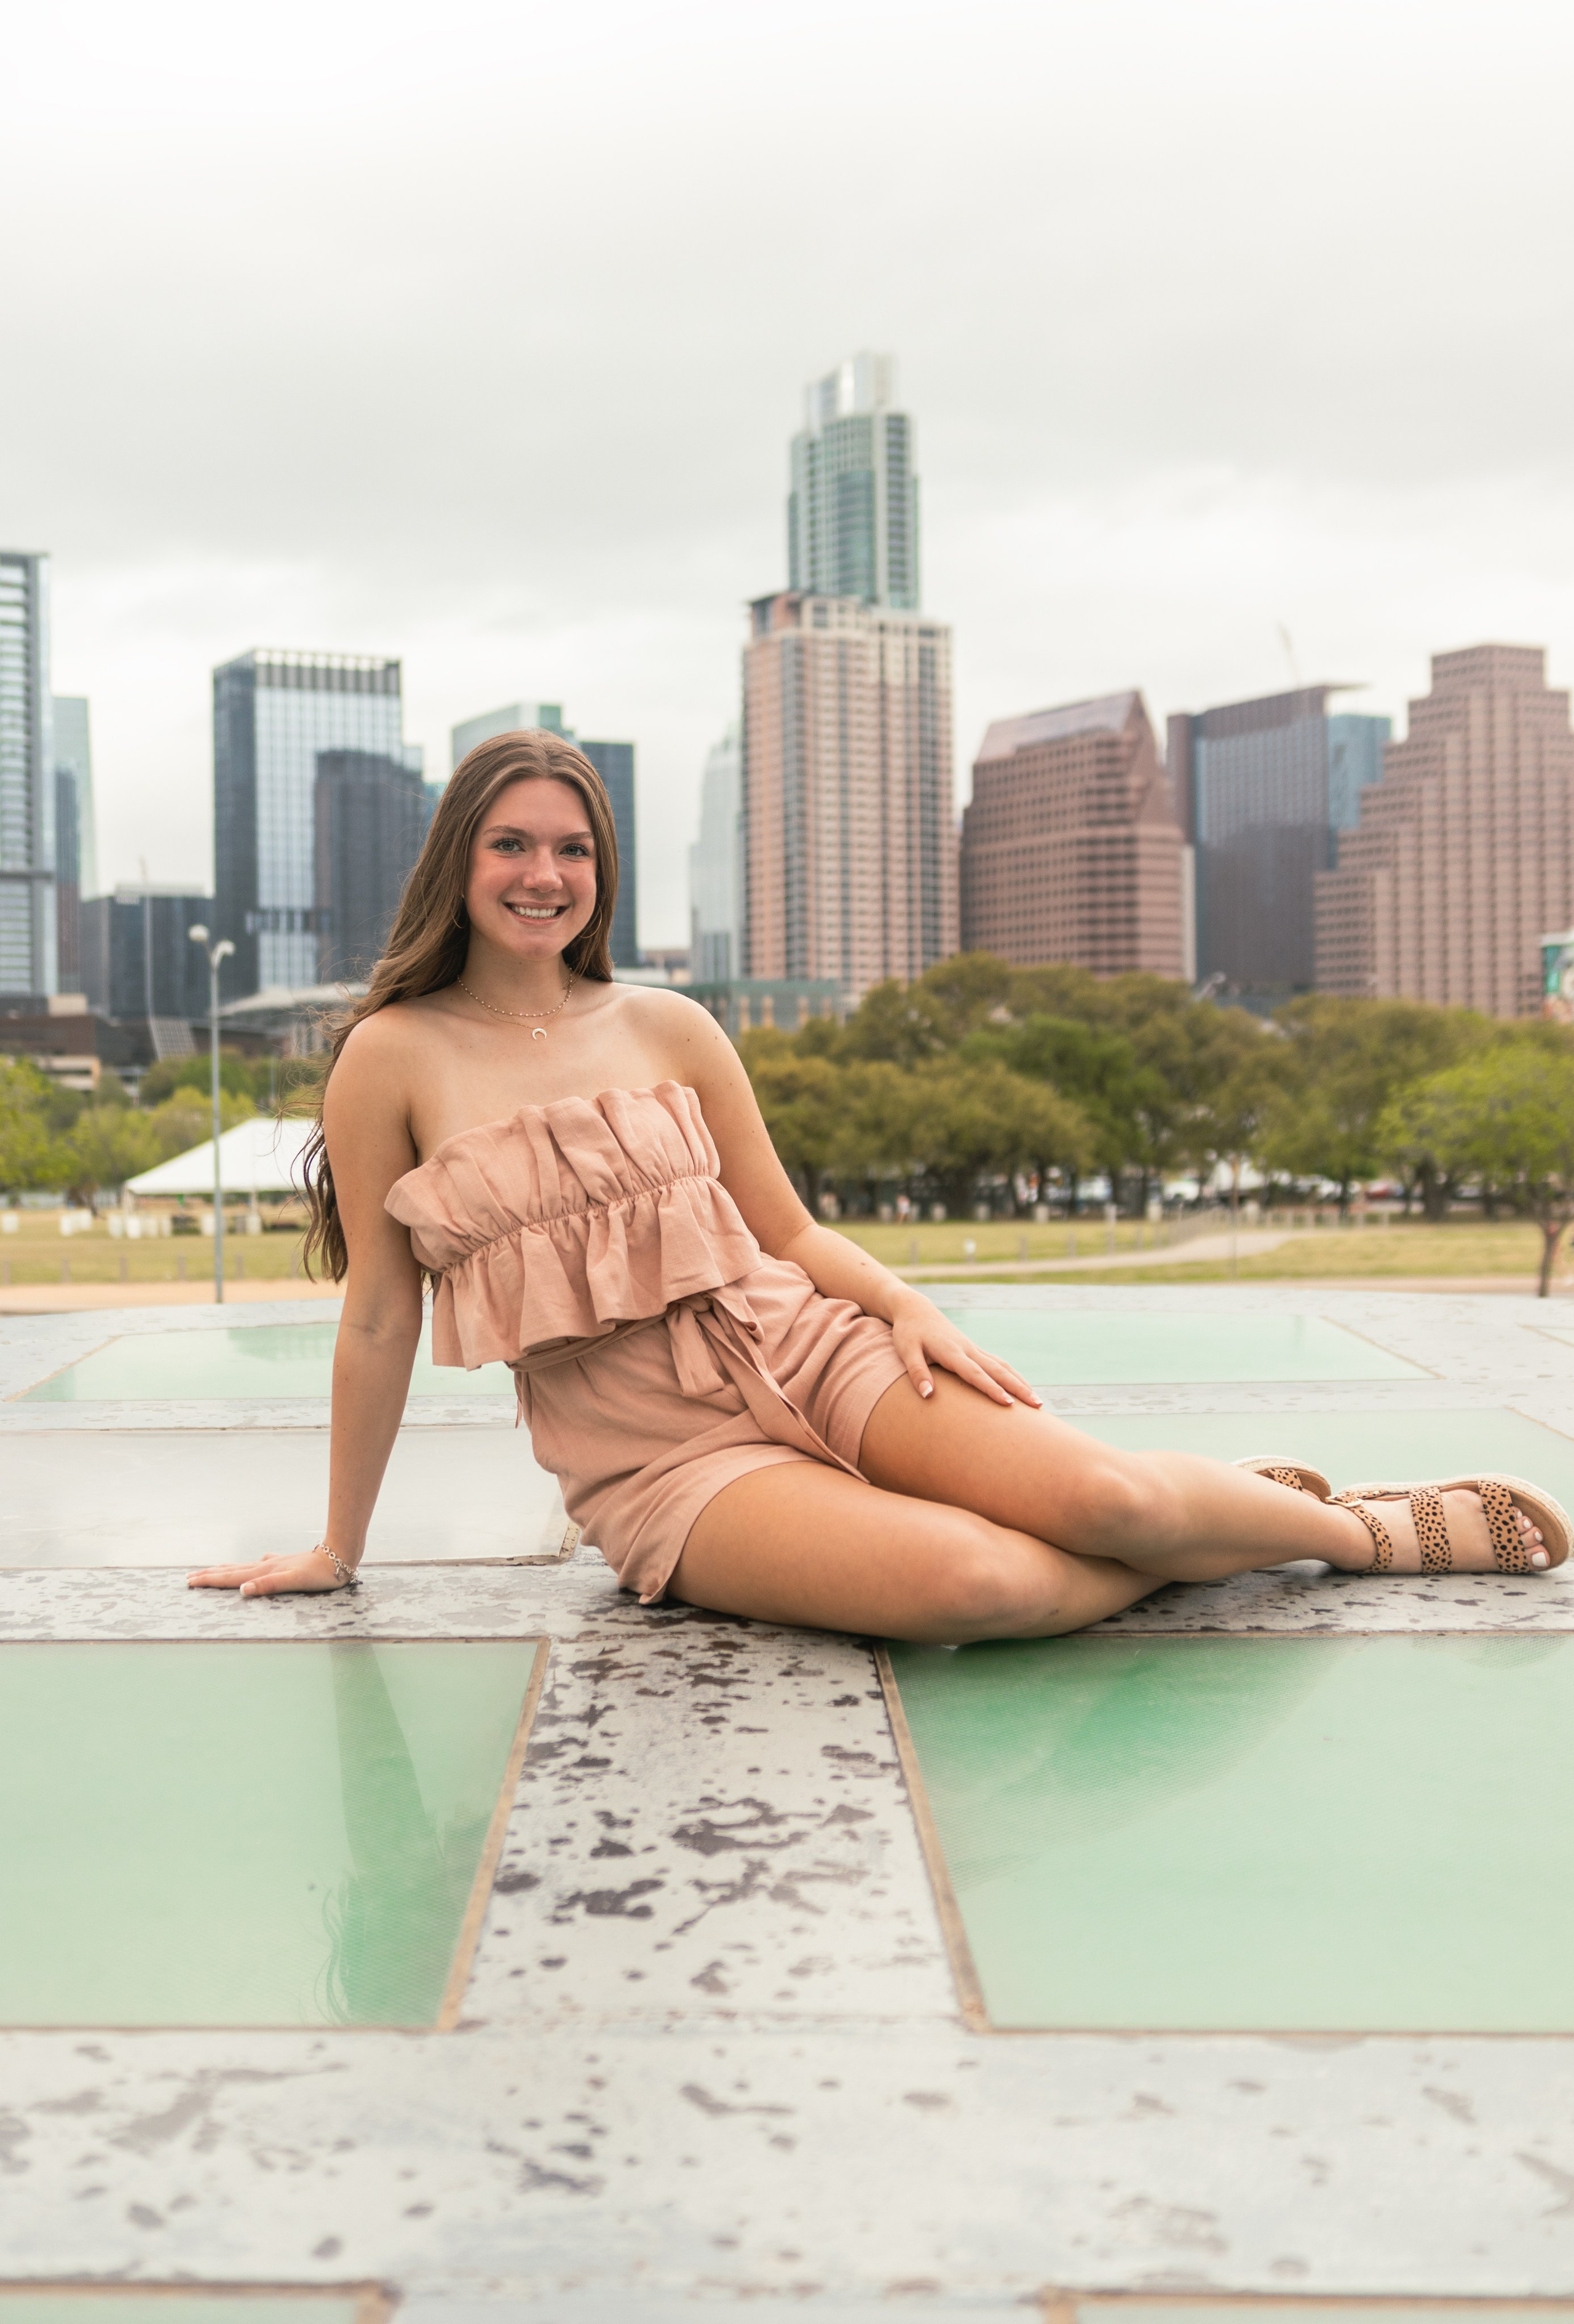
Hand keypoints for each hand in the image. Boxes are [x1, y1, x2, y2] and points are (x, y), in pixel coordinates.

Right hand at [187, 1548, 354, 1596]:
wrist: (340, 1556)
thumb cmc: (320, 1574)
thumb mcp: (294, 1581)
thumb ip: (269, 1585)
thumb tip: (243, 1590)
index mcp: (265, 1572)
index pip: (231, 1578)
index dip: (210, 1580)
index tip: (190, 1582)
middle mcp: (266, 1565)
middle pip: (232, 1571)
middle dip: (210, 1575)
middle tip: (189, 1577)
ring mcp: (275, 1563)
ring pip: (243, 1567)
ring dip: (225, 1570)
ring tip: (211, 1570)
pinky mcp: (286, 1563)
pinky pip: (259, 1565)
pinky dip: (250, 1567)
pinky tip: (256, 1563)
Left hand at [889, 1297, 1040, 1409]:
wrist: (915, 1309)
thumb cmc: (908, 1332)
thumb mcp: (906, 1351)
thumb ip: (917, 1373)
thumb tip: (928, 1396)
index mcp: (951, 1352)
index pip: (975, 1374)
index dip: (991, 1389)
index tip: (1008, 1403)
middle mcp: (967, 1349)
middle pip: (997, 1371)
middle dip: (1018, 1388)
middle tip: (1037, 1405)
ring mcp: (973, 1349)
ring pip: (1002, 1366)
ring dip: (1020, 1383)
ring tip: (1037, 1400)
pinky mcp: (973, 1349)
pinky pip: (997, 1363)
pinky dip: (1012, 1375)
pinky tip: (1022, 1386)